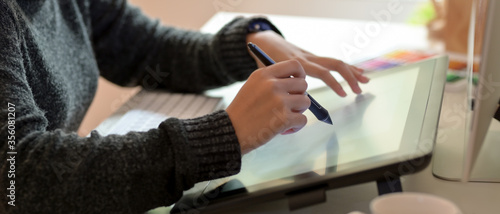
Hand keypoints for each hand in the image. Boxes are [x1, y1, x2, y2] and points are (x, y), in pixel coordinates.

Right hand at [226, 60, 310, 153]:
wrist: (230, 132)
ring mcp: (279, 101)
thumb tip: (298, 81)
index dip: (300, 74)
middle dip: (299, 95)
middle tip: (289, 106)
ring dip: (299, 111)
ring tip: (285, 117)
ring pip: (305, 101)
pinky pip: (303, 119)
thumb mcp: (252, 86)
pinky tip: (285, 129)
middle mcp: (272, 85)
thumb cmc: (242, 111)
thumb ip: (272, 80)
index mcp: (264, 74)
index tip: (297, 83)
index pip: (294, 65)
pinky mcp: (284, 119)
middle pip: (303, 84)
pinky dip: (296, 126)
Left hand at [246, 31, 369, 96]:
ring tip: (365, 81)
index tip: (343, 95)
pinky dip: (346, 68)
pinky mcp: (313, 57)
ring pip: (336, 61)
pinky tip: (357, 73)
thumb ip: (282, 89)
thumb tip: (295, 110)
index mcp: (299, 64)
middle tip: (358, 91)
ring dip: (352, 71)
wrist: (264, 43)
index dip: (334, 84)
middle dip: (349, 77)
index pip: (323, 72)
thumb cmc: (265, 64)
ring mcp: (312, 56)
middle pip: (334, 64)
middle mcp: (308, 58)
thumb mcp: (271, 77)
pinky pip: (332, 62)